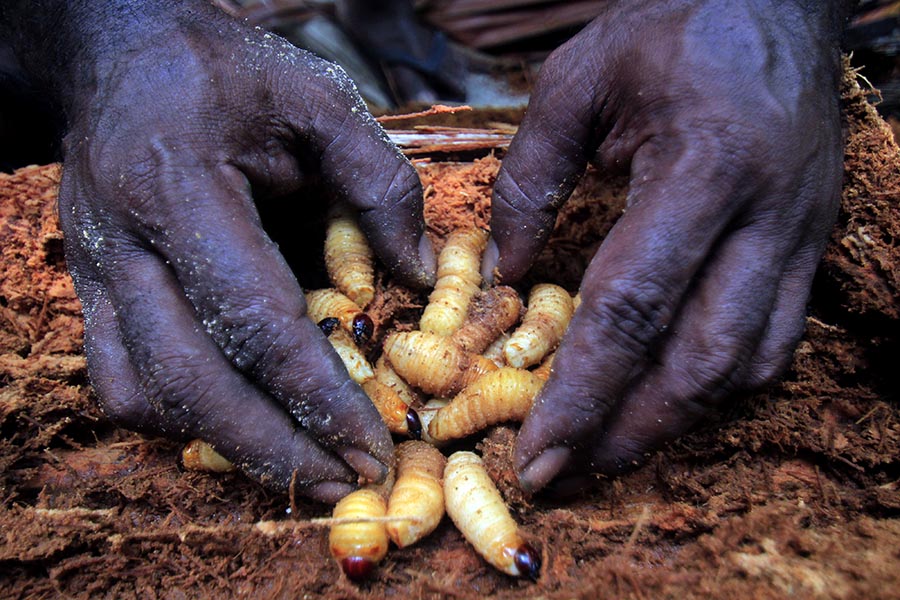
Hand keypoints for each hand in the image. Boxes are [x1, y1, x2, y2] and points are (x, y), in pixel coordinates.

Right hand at [51, 2, 431, 501]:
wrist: (120, 58)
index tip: (371, 447)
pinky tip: (238, 420)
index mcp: (177, 187)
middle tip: (344, 485)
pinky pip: (119, 379)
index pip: (253, 319)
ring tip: (301, 467)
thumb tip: (420, 274)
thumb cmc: (223, 73)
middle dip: (272, 449)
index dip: (316, 396)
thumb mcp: (316, 100)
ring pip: (144, 392)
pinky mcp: (90, 287)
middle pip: (190, 379)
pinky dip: (180, 416)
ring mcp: (95, 270)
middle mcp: (122, 242)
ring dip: (224, 443)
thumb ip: (378, 182)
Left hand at [487, 0, 845, 492]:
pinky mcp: (812, 246)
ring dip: (675, 421)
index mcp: (704, 169)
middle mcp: (765, 219)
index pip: (633, 308)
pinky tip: (669, 399)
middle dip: (629, 434)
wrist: (779, 3)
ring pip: (746, 365)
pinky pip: (774, 342)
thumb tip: (500, 271)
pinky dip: (717, 385)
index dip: (582, 393)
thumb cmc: (674, 28)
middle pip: (700, 361)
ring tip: (608, 453)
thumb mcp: (580, 80)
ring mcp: (800, 238)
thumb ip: (530, 177)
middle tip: (567, 477)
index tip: (537, 453)